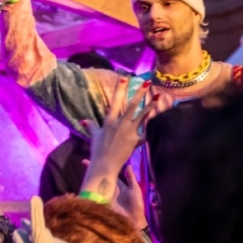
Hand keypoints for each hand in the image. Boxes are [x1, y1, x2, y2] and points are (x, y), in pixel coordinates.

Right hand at [80, 80, 156, 200]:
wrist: (105, 163)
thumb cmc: (98, 150)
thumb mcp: (94, 136)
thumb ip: (91, 126)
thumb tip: (84, 120)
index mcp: (109, 120)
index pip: (115, 101)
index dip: (119, 89)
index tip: (123, 78)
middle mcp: (119, 123)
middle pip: (131, 104)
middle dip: (138, 92)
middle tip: (145, 82)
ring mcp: (128, 130)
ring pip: (141, 114)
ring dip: (150, 104)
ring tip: (158, 95)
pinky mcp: (135, 139)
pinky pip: (145, 131)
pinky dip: (150, 127)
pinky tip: (158, 119)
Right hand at [80, 158, 148, 230]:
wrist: (135, 222)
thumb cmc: (136, 206)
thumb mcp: (135, 190)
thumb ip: (131, 179)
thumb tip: (128, 166)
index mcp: (118, 187)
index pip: (108, 175)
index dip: (103, 168)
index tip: (98, 160)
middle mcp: (109, 190)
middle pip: (100, 179)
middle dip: (92, 171)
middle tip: (84, 162)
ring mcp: (105, 196)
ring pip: (96, 186)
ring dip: (89, 179)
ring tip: (84, 172)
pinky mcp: (102, 203)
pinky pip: (95, 195)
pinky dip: (89, 190)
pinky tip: (84, 184)